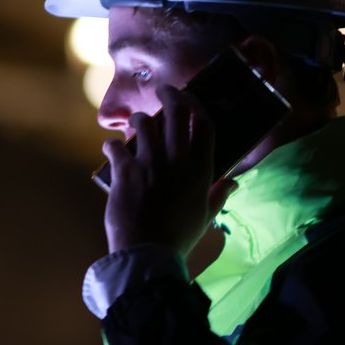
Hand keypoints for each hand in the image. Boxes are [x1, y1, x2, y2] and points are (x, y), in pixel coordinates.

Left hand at [102, 84, 236, 256]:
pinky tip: (111, 149)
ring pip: (143, 123)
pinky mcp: (125, 172)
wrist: (147, 252)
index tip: (189, 97)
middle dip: (169, 96)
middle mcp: (177, 161)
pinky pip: (115, 146)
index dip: (196, 105)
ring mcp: (150, 164)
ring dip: (138, 119)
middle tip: (163, 91)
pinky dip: (111, 145)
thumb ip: (219, 195)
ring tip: (136, 122)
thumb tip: (233, 183)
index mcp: (200, 170)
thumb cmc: (179, 236)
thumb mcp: (205, 216)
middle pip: (175, 114)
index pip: (203, 124)